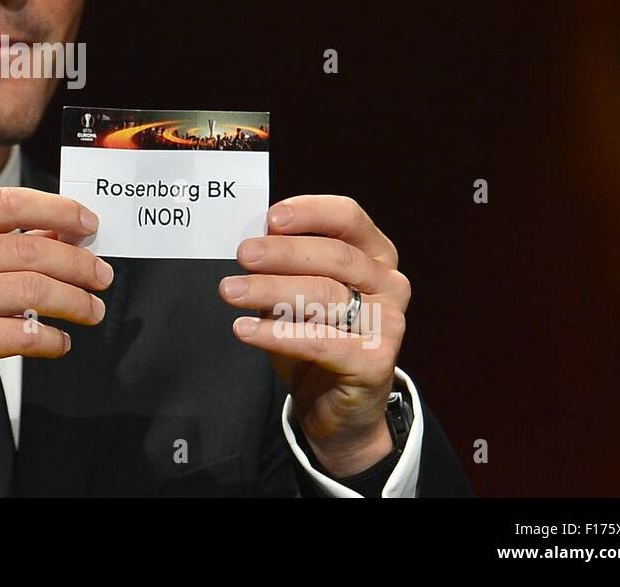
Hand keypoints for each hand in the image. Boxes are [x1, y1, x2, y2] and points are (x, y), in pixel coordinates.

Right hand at [0, 186, 111, 473]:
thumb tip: (65, 231)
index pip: (8, 202)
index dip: (57, 209)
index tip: (89, 223)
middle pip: (29, 249)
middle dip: (77, 262)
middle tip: (101, 275)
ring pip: (33, 290)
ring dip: (74, 302)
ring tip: (92, 311)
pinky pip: (24, 335)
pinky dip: (52, 339)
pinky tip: (61, 342)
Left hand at [218, 195, 409, 476]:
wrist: (337, 406)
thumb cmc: (316, 337)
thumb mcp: (297, 292)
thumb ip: (285, 266)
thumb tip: (252, 240)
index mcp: (375, 255)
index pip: (348, 218)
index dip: (311, 212)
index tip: (271, 217)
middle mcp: (389, 284)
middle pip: (335, 256)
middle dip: (283, 253)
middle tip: (243, 254)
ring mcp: (388, 322)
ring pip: (324, 295)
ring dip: (270, 291)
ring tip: (230, 291)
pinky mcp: (376, 361)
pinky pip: (319, 341)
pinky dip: (276, 334)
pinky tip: (244, 329)